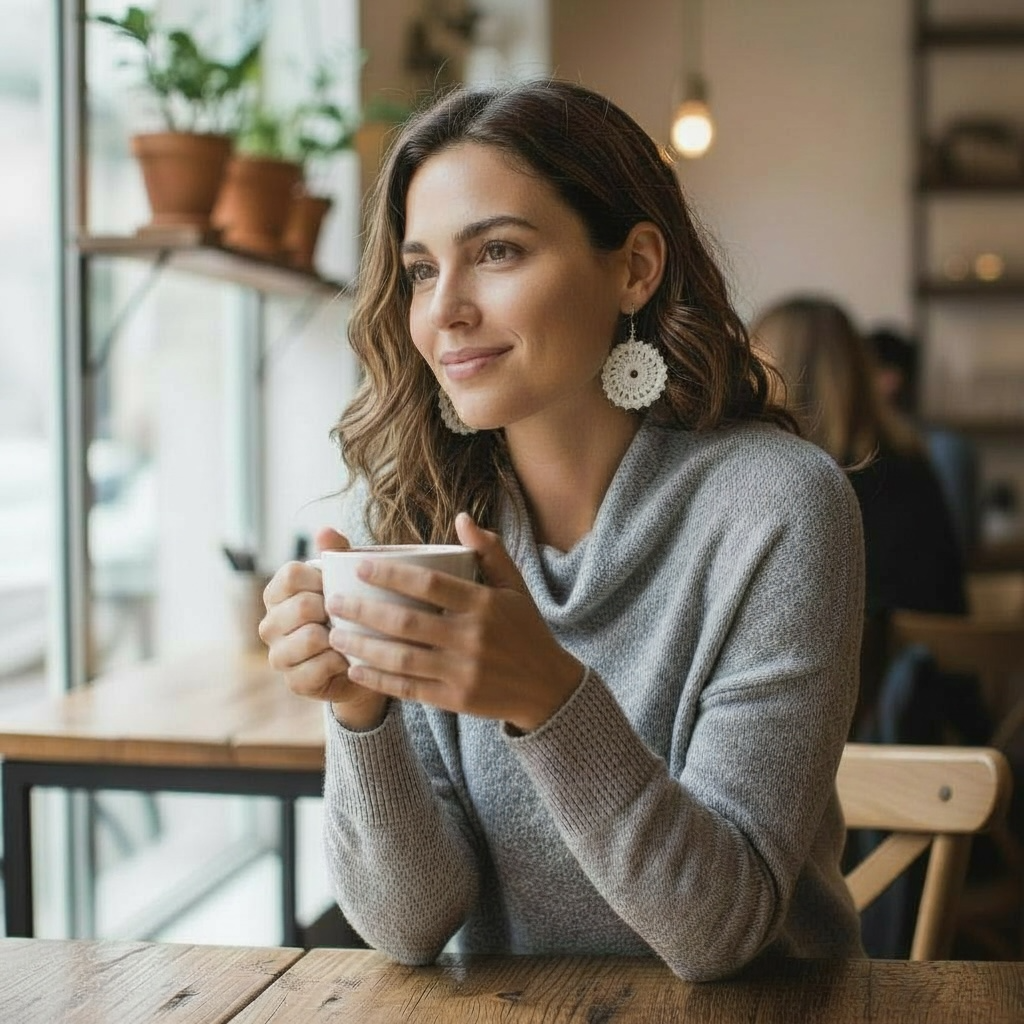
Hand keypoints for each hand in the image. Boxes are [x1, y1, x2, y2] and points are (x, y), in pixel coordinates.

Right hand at [259, 527, 388, 730]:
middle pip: (303, 605)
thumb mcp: (347, 578)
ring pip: (311, 637)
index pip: (292, 574)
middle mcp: (269, 624)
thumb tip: (325, 530)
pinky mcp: (294, 683)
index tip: (336, 587)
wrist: (364, 660)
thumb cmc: (352, 611)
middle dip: (334, 610)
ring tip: (349, 638)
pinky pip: (320, 666)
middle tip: (348, 616)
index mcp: (277, 593)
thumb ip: (336, 552)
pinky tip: (348, 659)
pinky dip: (341, 662)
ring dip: (339, 638)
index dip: (321, 579)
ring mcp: (278, 656)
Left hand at [326, 512, 582, 731]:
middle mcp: (472, 637)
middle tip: (333, 601)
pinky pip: (409, 689)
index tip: (359, 566)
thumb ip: (490, 552)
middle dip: (363, 611)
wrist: (547, 688)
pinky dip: (379, 680)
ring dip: (362, 647)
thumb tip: (462, 517)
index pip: (429, 585)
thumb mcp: (516, 588)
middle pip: (406, 623)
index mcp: (484, 605)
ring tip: (334, 635)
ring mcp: (463, 671)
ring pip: (401, 658)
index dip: (391, 574)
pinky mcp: (456, 699)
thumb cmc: (526, 630)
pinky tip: (355, 669)